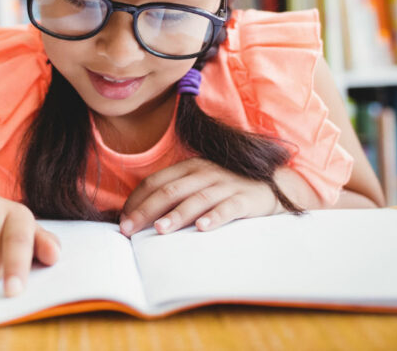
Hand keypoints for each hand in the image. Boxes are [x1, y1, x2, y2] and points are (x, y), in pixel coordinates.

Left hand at [119, 158, 280, 235]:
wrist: (274, 184)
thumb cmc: (227, 188)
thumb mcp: (200, 183)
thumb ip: (176, 193)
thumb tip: (143, 214)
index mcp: (190, 167)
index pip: (156, 181)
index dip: (137, 200)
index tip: (122, 220)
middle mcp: (205, 173)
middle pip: (170, 191)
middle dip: (146, 211)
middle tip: (129, 229)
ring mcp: (225, 185)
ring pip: (196, 199)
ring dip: (176, 215)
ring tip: (159, 230)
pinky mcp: (245, 199)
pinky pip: (228, 208)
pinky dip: (214, 217)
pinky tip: (203, 228)